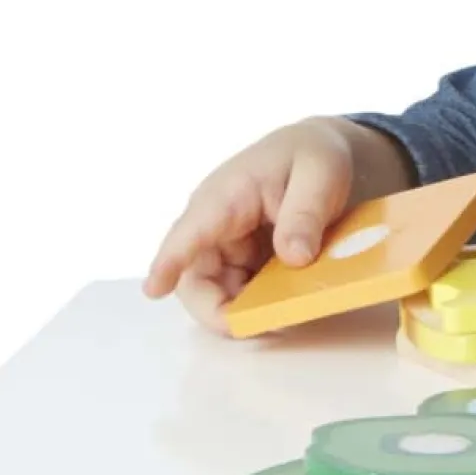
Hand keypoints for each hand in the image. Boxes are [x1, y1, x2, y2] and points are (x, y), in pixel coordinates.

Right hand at [142, 118, 358, 333]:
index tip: (154, 289)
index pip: (190, 230)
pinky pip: (242, 293)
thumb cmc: (313, 155)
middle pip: (196, 278)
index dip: (170, 261)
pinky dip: (261, 304)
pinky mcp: (243, 262)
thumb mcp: (321, 173)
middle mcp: (214, 225)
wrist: (321, 150)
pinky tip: (290, 306)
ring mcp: (226, 247)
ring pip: (218, 292)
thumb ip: (306, 213)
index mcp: (226, 195)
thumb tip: (295, 257)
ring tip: (282, 316)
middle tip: (256, 324)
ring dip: (245, 310)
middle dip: (218, 308)